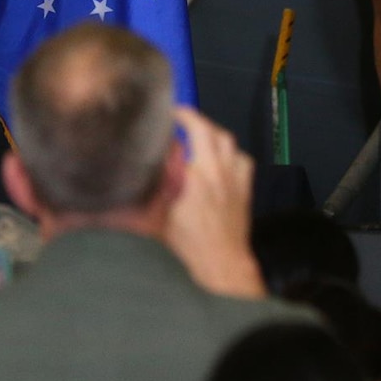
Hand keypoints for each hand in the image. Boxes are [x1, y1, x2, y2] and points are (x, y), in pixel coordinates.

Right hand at [165, 107, 264, 298]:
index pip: (181, 139)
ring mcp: (235, 178)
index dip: (170, 125)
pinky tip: (222, 157)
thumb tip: (134, 175)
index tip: (160, 119)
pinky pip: (243, 160)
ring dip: (212, 132)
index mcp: (195, 176)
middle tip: (178, 115)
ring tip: (199, 132)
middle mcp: (217, 171)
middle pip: (207, 130)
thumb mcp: (158, 219)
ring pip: (227, 141)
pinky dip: (231, 153)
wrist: (222, 265)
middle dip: (192, 118)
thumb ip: (151, 191)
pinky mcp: (245, 189)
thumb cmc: (188, 245)